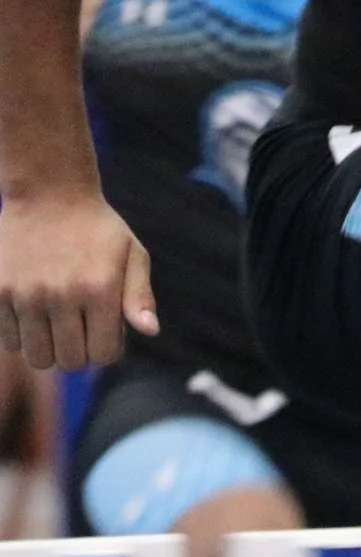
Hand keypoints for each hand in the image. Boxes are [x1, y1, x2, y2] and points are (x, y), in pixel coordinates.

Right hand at [0, 189, 156, 368]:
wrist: (49, 195)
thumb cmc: (98, 229)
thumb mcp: (132, 254)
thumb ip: (140, 296)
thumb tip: (150, 332)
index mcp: (100, 289)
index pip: (103, 354)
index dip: (108, 349)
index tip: (105, 332)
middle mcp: (62, 296)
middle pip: (69, 362)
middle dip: (80, 352)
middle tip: (82, 329)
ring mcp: (26, 296)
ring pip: (37, 357)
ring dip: (50, 348)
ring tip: (58, 324)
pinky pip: (8, 340)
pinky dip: (22, 336)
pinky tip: (34, 314)